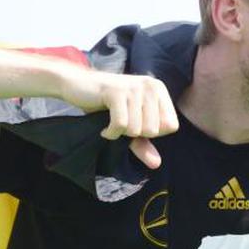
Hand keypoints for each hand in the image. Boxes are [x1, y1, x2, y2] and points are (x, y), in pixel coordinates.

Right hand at [60, 68, 178, 168]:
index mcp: (159, 90)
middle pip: (154, 130)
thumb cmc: (106, 105)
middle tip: (122, 122)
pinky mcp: (116, 92)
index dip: (154, 133)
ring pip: (136, 129)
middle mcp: (150, 86)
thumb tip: (156, 164)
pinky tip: (105, 128)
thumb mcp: (130, 124)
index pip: (171, 125)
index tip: (137, 124)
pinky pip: (121, 125)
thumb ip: (144, 144)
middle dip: (135, 133)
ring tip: (112, 121)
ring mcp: (133, 87)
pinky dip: (111, 133)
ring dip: (121, 132)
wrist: (77, 85)